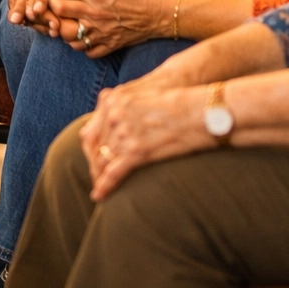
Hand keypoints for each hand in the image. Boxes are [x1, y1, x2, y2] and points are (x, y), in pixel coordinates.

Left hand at [44, 0, 170, 55]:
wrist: (159, 13)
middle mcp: (95, 14)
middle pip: (61, 13)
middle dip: (49, 7)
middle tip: (46, 3)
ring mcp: (101, 33)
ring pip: (69, 37)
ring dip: (61, 29)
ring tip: (60, 22)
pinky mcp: (108, 46)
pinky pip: (86, 51)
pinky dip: (79, 45)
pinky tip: (79, 37)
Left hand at [79, 82, 209, 200]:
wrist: (198, 108)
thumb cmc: (176, 100)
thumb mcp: (142, 93)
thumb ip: (122, 104)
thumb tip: (112, 116)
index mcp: (112, 100)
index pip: (90, 131)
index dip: (90, 149)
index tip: (92, 159)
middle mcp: (113, 115)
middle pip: (94, 148)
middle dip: (94, 164)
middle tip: (94, 177)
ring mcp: (124, 133)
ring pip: (102, 161)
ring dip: (99, 176)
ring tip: (99, 187)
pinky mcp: (136, 150)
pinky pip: (113, 172)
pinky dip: (104, 186)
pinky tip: (100, 195)